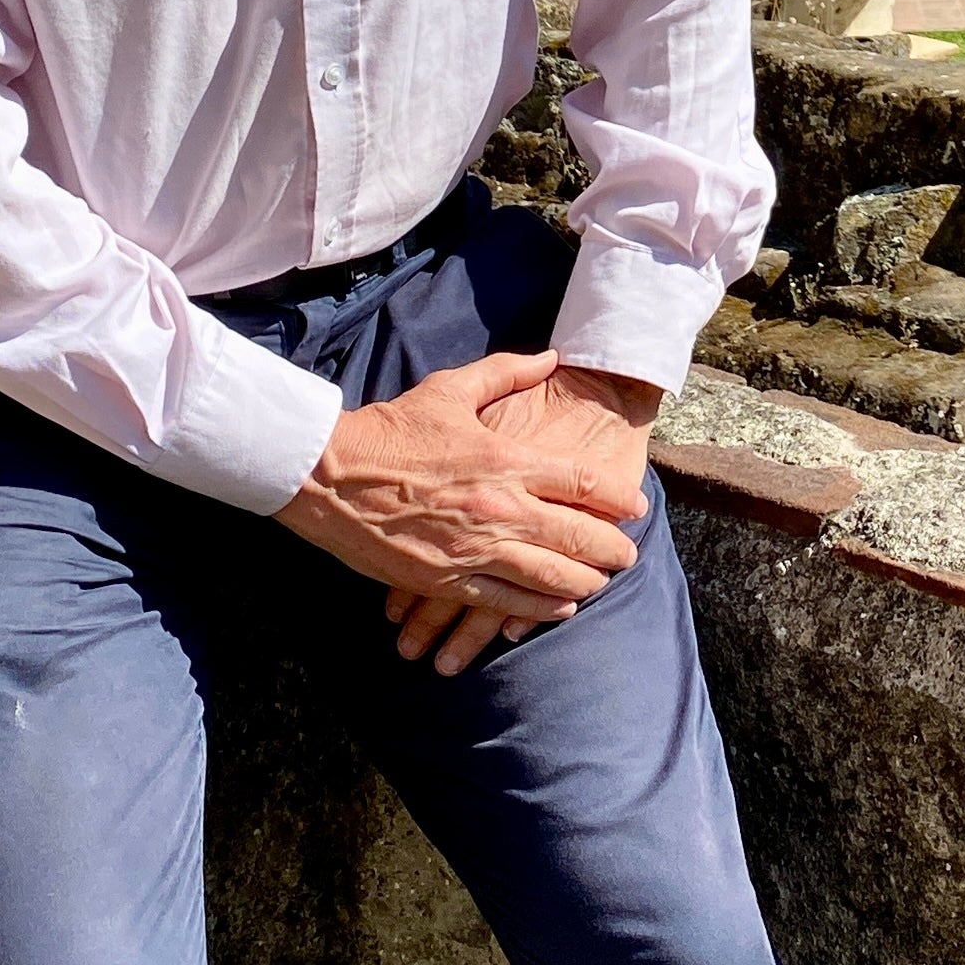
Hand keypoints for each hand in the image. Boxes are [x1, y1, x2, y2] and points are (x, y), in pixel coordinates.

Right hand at [273, 352, 646, 661]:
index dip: (618, 498)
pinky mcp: (446, 580)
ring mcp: (474, 549)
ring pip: (551, 577)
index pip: (583, 482)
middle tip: (628, 555)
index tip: (636, 507)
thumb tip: (552, 357)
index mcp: (506, 459)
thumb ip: (507, 373)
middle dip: (612, 549)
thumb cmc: (391, 428)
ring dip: (585, 583)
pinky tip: (558, 606)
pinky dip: (539, 607)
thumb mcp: (451, 389)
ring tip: (601, 582)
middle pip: (578, 536)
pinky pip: (506, 603)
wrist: (329, 474)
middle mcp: (500, 508)